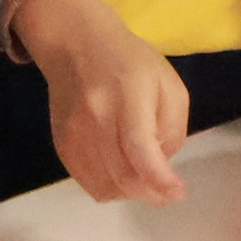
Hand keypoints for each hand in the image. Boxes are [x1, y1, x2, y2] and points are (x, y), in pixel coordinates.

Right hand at [14, 0, 187, 202]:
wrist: (76, 46)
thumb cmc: (129, 62)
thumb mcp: (169, 84)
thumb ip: (173, 127)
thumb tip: (161, 165)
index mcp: (128, 97)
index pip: (139, 148)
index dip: (159, 179)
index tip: (178, 192)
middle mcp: (95, 118)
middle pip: (123, 177)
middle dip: (152, 194)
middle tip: (168, 193)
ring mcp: (74, 135)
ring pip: (106, 188)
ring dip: (132, 194)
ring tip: (145, 180)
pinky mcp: (62, 146)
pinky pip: (89, 184)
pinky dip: (112, 189)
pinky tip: (123, 174)